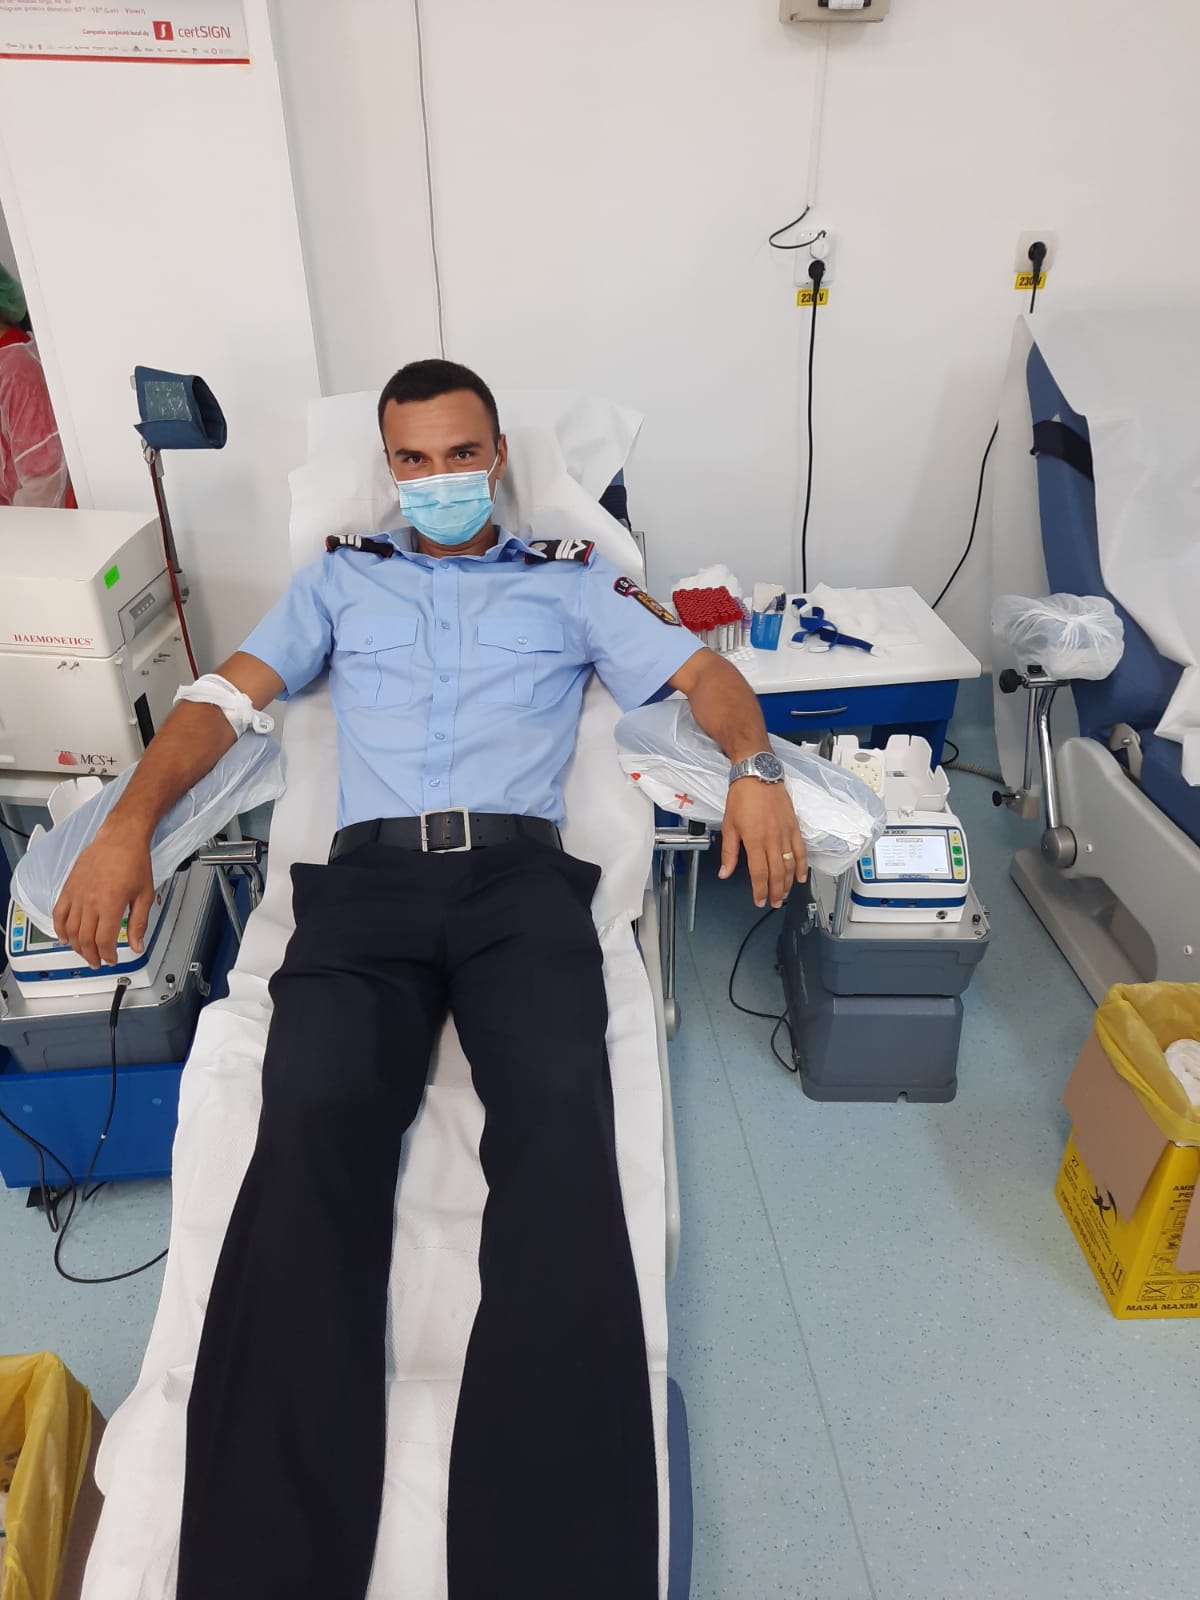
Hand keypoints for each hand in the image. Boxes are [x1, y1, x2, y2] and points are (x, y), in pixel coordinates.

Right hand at [52, 820, 155, 968]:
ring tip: (84, 953)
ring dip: (76, 946)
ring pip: (70, 930)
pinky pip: (58, 913)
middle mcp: (91, 901)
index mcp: (111, 904)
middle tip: (98, 961)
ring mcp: (77, 895)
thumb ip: (139, 923)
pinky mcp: (69, 888)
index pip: (104, 941)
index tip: (112, 959)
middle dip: (92, 955)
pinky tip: (65, 937)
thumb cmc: (134, 861)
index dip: (108, 955)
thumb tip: (137, 945)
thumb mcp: (145, 895)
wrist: (120, 838)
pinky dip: (59, 929)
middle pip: (86, 939)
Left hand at [718, 778, 807, 908]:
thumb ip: (729, 853)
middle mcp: (772, 839)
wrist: (758, 775)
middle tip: (774, 902)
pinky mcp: (794, 827)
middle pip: (776, 873)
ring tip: (784, 894)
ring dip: (788, 883)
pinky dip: (802, 865)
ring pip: (790, 865)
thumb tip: (724, 873)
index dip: (760, 890)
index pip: (759, 873)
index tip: (759, 900)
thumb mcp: (729, 826)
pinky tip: (800, 876)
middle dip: (775, 891)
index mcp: (754, 840)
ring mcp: (785, 833)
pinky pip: (800, 850)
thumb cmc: (742, 796)